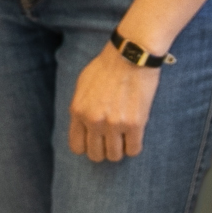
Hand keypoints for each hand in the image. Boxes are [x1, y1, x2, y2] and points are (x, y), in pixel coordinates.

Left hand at [67, 47, 157, 162]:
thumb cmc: (106, 67)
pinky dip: (134, 147)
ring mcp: (114, 124)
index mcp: (78, 111)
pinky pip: (133, 150)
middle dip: (103, 150)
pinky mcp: (135, 124)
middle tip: (111, 140)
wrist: (130, 56)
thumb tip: (82, 127)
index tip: (95, 141)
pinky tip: (134, 136)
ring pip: (114, 156)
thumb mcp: (82, 85)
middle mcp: (93, 120)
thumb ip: (80, 108)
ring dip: (119, 150)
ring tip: (123, 138)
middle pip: (96, 155)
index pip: (77, 147)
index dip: (87, 147)